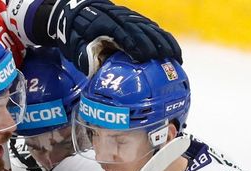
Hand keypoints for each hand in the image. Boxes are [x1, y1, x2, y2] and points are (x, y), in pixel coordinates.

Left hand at [47, 0, 181, 74]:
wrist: (75, 12)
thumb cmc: (75, 35)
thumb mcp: (76, 50)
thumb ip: (88, 62)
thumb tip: (100, 78)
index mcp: (103, 26)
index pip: (122, 34)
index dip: (134, 44)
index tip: (144, 57)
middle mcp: (119, 19)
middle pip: (141, 30)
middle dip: (154, 44)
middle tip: (166, 60)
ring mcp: (128, 18)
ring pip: (150, 28)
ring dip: (164, 42)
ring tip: (176, 57)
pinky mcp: (135, 20)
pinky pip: (153, 28)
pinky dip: (164, 39)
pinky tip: (172, 51)